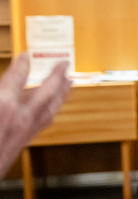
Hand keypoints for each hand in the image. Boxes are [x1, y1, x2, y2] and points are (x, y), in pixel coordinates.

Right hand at [0, 55, 71, 175]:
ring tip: (69, 82)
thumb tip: (4, 92)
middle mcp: (19, 118)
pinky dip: (52, 110)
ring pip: (51, 108)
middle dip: (56, 75)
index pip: (16, 77)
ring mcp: (24, 132)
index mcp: (3, 107)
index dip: (22, 64)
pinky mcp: (23, 143)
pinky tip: (54, 109)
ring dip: (62, 93)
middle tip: (65, 64)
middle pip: (46, 91)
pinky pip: (45, 122)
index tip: (27, 56)